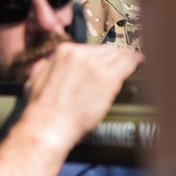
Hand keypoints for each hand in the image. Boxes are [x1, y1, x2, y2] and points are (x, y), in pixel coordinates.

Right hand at [22, 44, 142, 149]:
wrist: (48, 127)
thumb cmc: (41, 110)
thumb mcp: (34, 81)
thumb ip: (44, 68)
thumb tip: (45, 64)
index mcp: (64, 52)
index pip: (90, 48)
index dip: (100, 56)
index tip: (106, 60)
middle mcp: (81, 54)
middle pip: (106, 50)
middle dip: (115, 56)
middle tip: (124, 60)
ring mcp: (96, 65)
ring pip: (119, 55)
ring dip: (127, 57)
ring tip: (135, 59)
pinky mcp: (108, 79)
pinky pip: (129, 63)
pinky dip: (136, 61)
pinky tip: (141, 61)